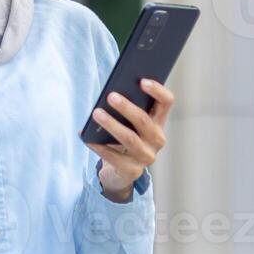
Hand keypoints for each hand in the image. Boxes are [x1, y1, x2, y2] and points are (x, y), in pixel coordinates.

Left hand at [84, 78, 174, 201]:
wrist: (120, 173)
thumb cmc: (123, 140)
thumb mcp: (128, 124)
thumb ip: (126, 110)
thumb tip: (110, 95)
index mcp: (158, 122)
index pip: (166, 102)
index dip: (157, 91)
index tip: (142, 81)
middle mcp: (157, 139)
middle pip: (144, 120)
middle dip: (126, 107)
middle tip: (110, 96)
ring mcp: (146, 157)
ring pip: (129, 138)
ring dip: (111, 124)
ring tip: (96, 113)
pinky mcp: (132, 171)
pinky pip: (114, 157)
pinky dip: (99, 146)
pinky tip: (86, 137)